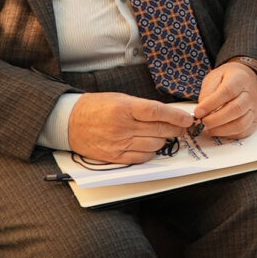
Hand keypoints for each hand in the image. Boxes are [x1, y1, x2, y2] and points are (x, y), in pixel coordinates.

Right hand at [66, 92, 197, 163]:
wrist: (69, 122)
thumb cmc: (95, 107)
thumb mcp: (120, 99)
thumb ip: (143, 107)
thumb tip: (168, 114)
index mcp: (124, 108)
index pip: (157, 112)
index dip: (176, 117)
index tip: (187, 119)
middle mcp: (122, 126)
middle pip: (159, 130)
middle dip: (176, 129)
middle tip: (182, 128)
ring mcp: (118, 143)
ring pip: (154, 145)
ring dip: (163, 141)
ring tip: (162, 135)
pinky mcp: (114, 156)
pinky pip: (142, 158)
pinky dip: (151, 152)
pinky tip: (150, 146)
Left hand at [192, 61, 256, 142]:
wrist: (246, 79)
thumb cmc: (228, 79)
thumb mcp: (214, 78)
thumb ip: (207, 93)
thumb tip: (202, 112)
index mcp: (240, 79)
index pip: (228, 92)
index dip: (211, 104)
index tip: (197, 113)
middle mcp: (251, 94)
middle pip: (236, 109)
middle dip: (215, 120)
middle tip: (201, 123)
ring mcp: (255, 108)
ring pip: (241, 124)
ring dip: (221, 129)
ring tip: (207, 129)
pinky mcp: (255, 120)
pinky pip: (244, 131)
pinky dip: (229, 135)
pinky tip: (218, 131)